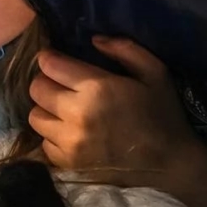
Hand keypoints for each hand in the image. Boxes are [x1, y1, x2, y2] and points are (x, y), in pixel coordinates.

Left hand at [28, 35, 206, 206]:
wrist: (171, 167)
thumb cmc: (163, 116)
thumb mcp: (155, 73)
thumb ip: (125, 49)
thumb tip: (94, 40)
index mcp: (96, 88)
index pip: (49, 65)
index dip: (50, 59)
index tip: (57, 60)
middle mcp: (76, 114)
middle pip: (36, 89)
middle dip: (46, 82)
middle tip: (62, 85)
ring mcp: (69, 141)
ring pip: (35, 116)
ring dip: (46, 110)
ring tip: (64, 110)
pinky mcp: (68, 163)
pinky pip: (43, 143)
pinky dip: (52, 136)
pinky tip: (70, 133)